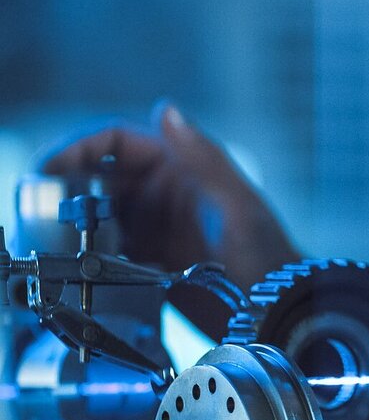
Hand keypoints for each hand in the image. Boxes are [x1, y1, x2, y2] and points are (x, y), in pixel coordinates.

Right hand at [39, 103, 300, 291]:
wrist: (275, 308)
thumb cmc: (268, 253)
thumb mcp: (237, 204)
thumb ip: (203, 158)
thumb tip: (166, 111)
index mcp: (182, 166)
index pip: (117, 142)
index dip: (79, 148)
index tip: (51, 166)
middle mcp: (163, 192)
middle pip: (98, 177)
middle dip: (67, 186)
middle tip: (41, 206)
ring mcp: (153, 226)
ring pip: (97, 213)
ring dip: (74, 221)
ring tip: (54, 236)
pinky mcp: (148, 261)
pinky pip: (106, 249)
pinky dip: (88, 252)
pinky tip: (79, 263)